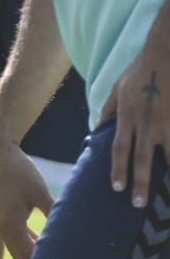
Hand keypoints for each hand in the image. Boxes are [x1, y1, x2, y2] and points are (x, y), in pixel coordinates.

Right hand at [0, 128, 54, 258]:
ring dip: (28, 254)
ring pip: (14, 244)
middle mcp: (1, 225)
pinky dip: (24, 240)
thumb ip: (53, 213)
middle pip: (18, 253)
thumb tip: (68, 230)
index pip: (26, 253)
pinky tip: (37, 240)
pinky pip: (12, 233)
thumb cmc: (19, 171)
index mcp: (10, 223)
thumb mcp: (40, 192)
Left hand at [101, 42, 169, 206]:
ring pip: (169, 153)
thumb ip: (107, 111)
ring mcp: (167, 121)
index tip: (118, 188)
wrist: (165, 54)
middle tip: (139, 204)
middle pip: (143, 157)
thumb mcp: (116, 89)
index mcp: (127, 116)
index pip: (120, 148)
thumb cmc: (140, 72)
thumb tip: (96, 130)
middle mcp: (146, 122)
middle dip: (141, 181)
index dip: (119, 169)